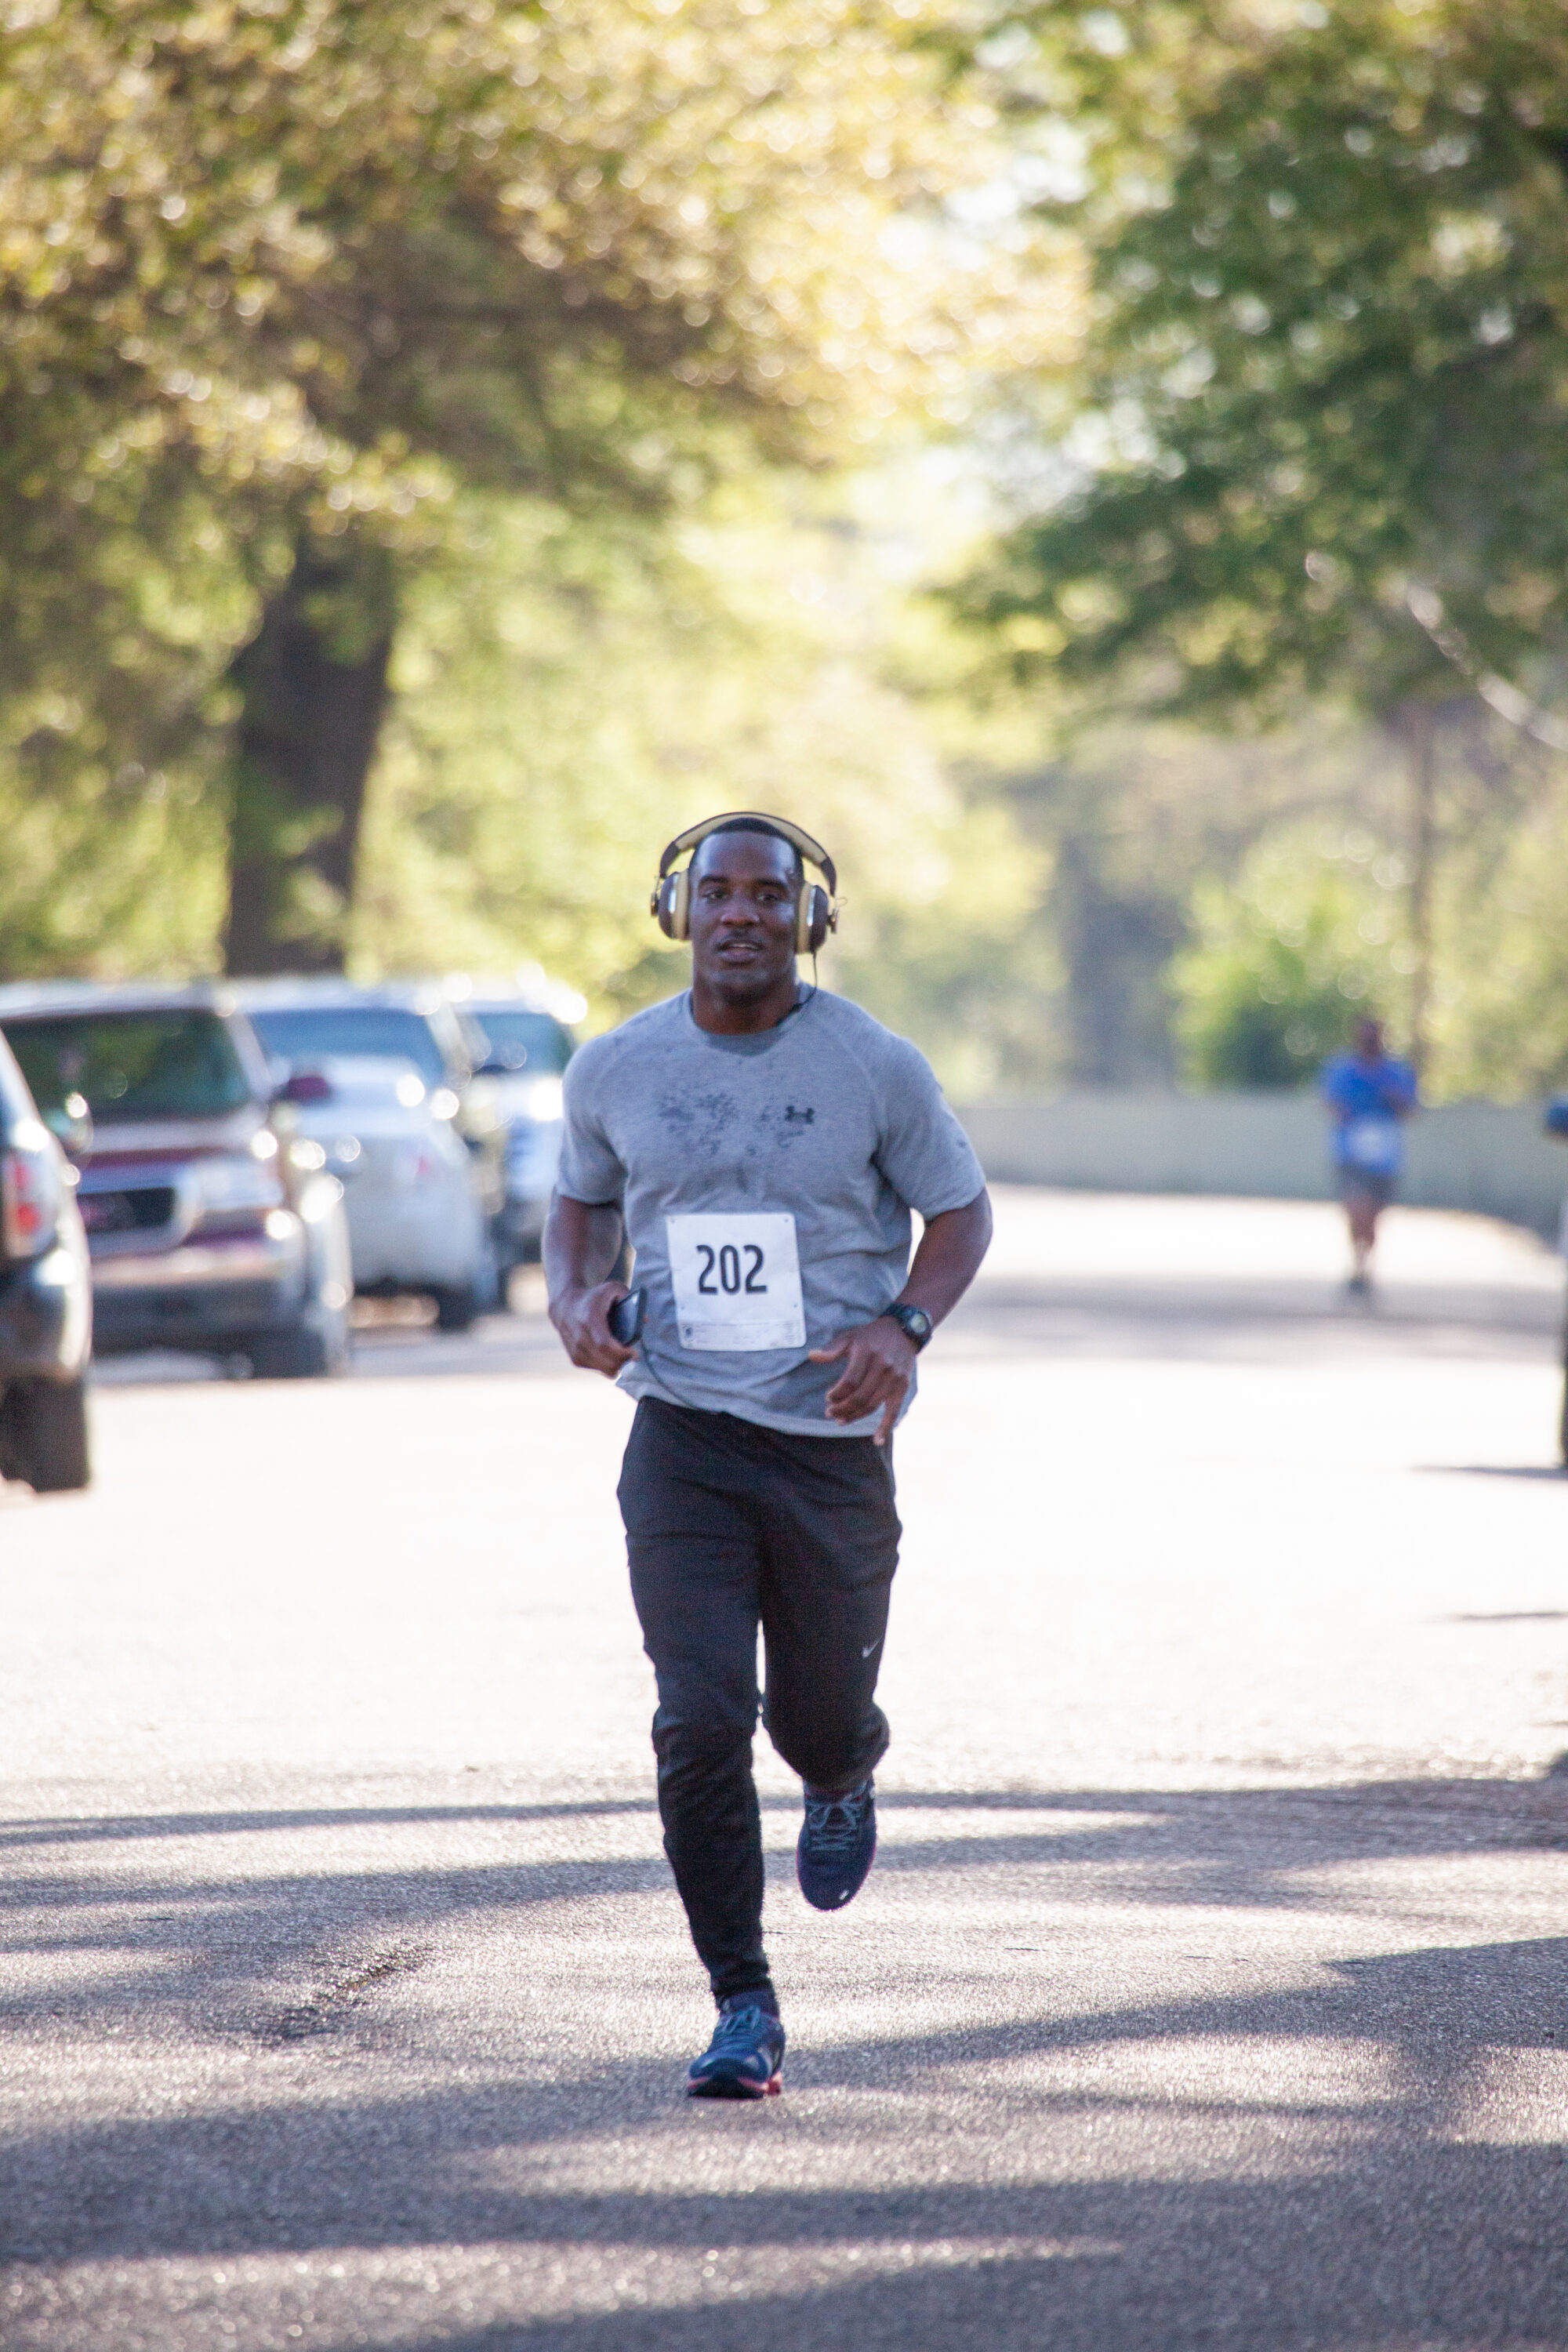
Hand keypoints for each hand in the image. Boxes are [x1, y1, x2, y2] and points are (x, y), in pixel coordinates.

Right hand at [550, 1281, 634, 1376]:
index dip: (621, 1354)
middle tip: (632, 1357)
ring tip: (624, 1357)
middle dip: (623, 1362)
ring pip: (603, 1369)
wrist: (565, 1305)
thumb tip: (644, 1319)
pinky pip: (597, 1370)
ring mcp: (576, 1350)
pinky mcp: (575, 1359)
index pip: (604, 1344)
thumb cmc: (594, 1297)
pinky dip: (607, 1366)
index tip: (634, 1353)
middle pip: (606, 1362)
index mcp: (589, 1319)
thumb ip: (630, 1299)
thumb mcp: (612, 1289)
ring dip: (617, 1366)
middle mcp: (579, 1337)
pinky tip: (613, 1358)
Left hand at [809, 1315, 915, 1446]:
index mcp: (866, 1353)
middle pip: (859, 1397)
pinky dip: (885, 1427)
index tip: (828, 1398)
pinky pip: (894, 1411)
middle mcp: (882, 1366)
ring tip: (841, 1420)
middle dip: (842, 1408)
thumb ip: (831, 1349)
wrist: (904, 1331)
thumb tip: (811, 1356)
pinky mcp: (902, 1387)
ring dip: (855, 1416)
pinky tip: (877, 1441)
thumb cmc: (871, 1335)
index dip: (836, 1394)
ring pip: (872, 1405)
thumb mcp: (850, 1336)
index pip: (849, 1382)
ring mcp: (894, 1378)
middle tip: (830, 1413)